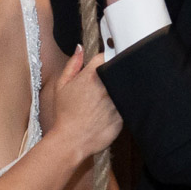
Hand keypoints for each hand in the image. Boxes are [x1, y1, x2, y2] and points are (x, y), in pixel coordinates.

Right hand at [51, 48, 120, 168]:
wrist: (71, 141)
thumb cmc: (65, 114)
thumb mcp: (62, 86)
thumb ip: (72, 65)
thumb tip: (80, 48)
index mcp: (92, 75)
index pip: (107, 55)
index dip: (107, 57)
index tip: (106, 61)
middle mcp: (106, 86)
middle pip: (119, 69)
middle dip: (116, 70)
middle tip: (110, 77)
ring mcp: (116, 100)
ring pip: (126, 85)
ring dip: (123, 85)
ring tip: (111, 94)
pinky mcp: (123, 115)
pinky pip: (128, 102)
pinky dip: (125, 101)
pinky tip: (119, 104)